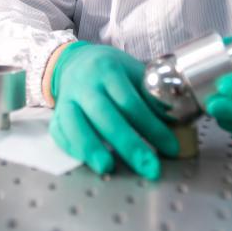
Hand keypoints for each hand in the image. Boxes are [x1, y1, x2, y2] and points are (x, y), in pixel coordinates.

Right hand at [48, 42, 178, 178]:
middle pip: (106, 117)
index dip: (152, 127)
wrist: (75, 61)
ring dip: (91, 148)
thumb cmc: (110, 70)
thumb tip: (175, 124)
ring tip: (107, 169)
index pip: (131, 102)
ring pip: (75, 124)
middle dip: (129, 145)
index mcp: (108, 70)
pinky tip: (87, 161)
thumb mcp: (132, 71)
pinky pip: (60, 132)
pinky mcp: (56, 113)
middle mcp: (85, 84)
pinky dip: (73, 148)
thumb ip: (149, 95)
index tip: (170, 147)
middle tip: (149, 168)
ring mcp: (67, 99)